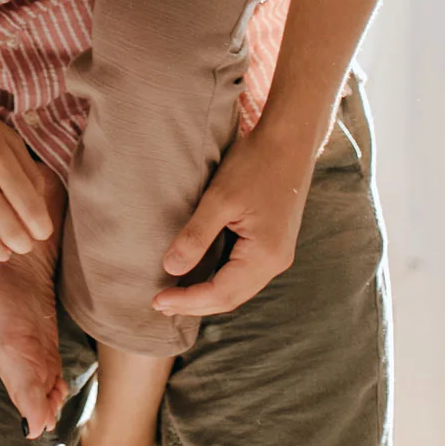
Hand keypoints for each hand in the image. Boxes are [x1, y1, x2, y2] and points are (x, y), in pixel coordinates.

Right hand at [0, 83, 57, 262]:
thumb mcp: (11, 141)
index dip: (40, 229)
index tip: (42, 233)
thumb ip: (29, 173)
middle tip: (24, 246)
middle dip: (21, 245)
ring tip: (1, 252)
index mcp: (1, 160)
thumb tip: (38, 209)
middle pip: (7, 228)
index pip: (30, 208)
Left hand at [153, 118, 321, 316]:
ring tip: (174, 296)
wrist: (288, 141)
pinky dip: (219, 281)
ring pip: (238, 289)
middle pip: (231, 298)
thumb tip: (171, 269)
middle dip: (195, 304)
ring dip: (207, 296)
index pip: (221, 294)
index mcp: (265, 255)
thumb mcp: (219, 199)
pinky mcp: (274, 244)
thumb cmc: (255, 164)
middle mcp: (276, 262)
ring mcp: (278, 254)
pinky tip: (199, 277)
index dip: (187, 301)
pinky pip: (244, 275)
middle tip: (159, 304)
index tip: (156, 300)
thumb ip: (195, 236)